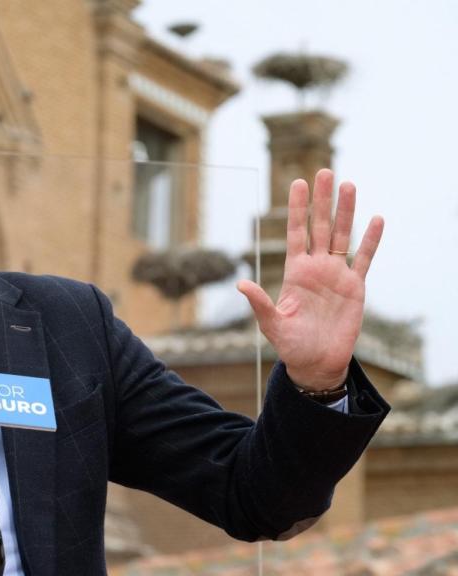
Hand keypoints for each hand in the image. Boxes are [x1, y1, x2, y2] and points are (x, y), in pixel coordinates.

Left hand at [237, 169, 383, 390]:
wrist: (316, 362)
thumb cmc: (290, 344)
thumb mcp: (271, 323)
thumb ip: (260, 302)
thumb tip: (241, 284)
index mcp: (295, 271)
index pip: (296, 232)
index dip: (298, 208)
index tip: (298, 183)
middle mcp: (316, 267)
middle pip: (320, 226)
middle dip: (322, 200)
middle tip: (325, 171)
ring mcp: (337, 275)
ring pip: (342, 236)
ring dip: (346, 212)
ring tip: (349, 184)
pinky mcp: (355, 287)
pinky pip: (364, 259)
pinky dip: (371, 241)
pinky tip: (376, 220)